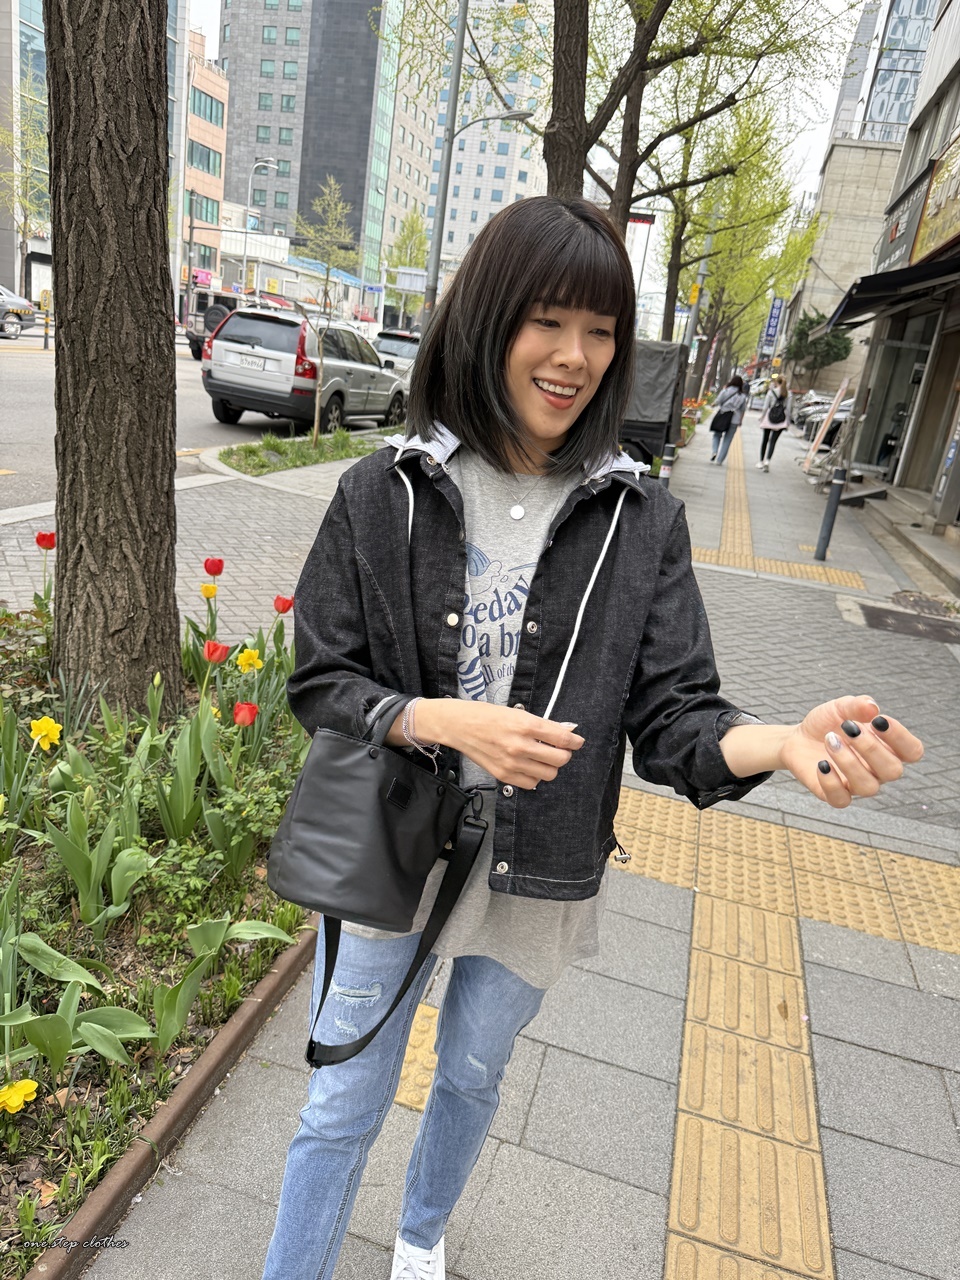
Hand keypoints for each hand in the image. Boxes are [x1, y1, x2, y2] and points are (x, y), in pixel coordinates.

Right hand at [411, 700, 584, 789]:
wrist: (458, 726)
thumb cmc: (486, 715)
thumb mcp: (517, 713)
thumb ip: (543, 724)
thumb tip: (566, 730)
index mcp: (524, 725)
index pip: (562, 738)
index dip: (575, 741)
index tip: (577, 741)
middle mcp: (519, 746)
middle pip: (560, 759)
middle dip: (564, 754)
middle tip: (560, 749)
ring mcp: (511, 763)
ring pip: (549, 774)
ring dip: (551, 766)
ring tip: (543, 757)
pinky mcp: (503, 775)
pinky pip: (531, 783)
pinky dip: (535, 776)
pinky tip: (529, 765)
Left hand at [778, 695, 923, 808]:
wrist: (798, 738)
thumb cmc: (828, 723)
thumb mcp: (840, 708)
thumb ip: (857, 705)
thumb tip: (872, 707)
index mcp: (888, 749)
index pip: (913, 751)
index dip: (901, 737)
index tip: (878, 720)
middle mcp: (877, 771)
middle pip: (893, 771)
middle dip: (871, 748)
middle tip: (848, 728)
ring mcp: (857, 785)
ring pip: (868, 787)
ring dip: (849, 762)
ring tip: (830, 739)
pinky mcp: (834, 795)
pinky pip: (841, 800)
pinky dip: (831, 783)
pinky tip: (821, 764)